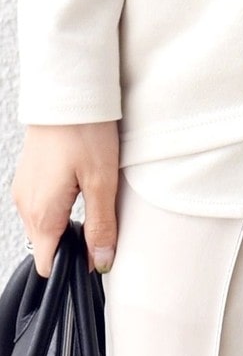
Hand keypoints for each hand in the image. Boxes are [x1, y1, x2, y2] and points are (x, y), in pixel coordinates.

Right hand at [11, 121, 119, 277]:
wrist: (68, 90)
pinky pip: (43, 201)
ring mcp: (25, 188)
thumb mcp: (102, 180)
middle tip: (103, 218)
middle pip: (48, 244)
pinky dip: (62, 201)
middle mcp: (26, 205)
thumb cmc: (85, 130)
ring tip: (95, 195)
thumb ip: (101, 224)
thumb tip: (102, 260)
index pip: (48, 264)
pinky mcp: (30, 174)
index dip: (73, 266)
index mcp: (42, 214)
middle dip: (74, 241)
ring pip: (46, 222)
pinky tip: (81, 181)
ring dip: (69, 219)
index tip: (97, 255)